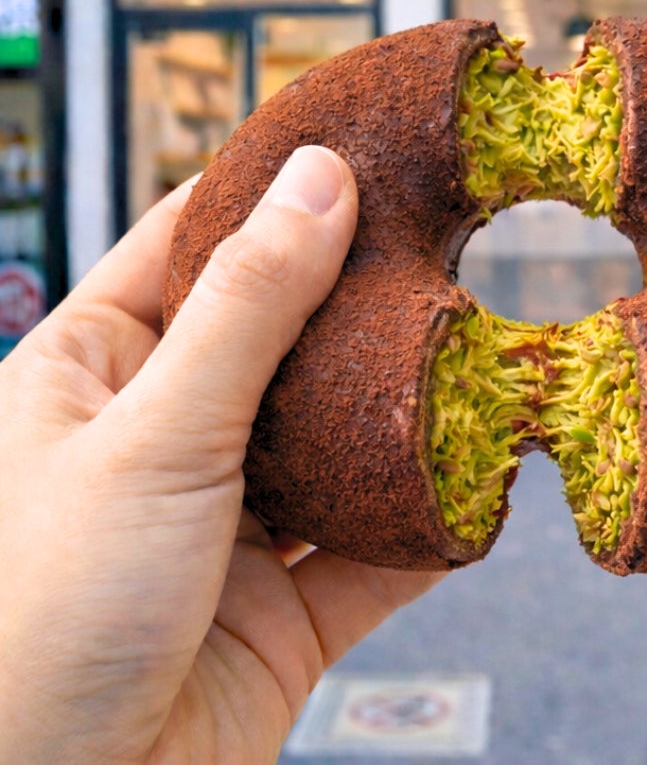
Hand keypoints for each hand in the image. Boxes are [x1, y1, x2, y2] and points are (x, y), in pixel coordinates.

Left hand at [0, 147, 441, 764]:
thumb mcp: (153, 434)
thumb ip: (249, 306)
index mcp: (92, 376)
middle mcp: (160, 441)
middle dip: (358, 303)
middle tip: (449, 238)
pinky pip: (374, 552)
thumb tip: (321, 180)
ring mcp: (225, 529)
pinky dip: (429, 524)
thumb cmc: (42, 620)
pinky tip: (483, 483)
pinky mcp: (283, 613)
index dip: (269, 193)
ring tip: (480, 351)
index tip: (356, 144)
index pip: (186, 247)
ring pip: (335, 445)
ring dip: (402, 415)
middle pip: (279, 340)